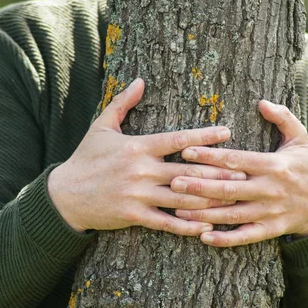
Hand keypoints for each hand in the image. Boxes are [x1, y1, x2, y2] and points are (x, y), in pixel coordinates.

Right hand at [48, 78, 246, 235]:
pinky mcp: (134, 215)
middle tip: (244, 170)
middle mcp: (141, 170)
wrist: (64, 195)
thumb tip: (140, 80)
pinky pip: (166, 223)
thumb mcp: (101, 126)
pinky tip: (207, 226)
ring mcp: (138, 195)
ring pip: (181, 198)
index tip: (227, 132)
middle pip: (187, 171)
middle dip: (217, 171)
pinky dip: (187, 226)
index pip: (177, 139)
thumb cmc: (85, 158)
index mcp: (137, 146)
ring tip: (233, 199)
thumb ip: (122, 103)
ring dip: (209, 199)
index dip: (204, 135)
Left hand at [171, 100, 307, 246]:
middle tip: (173, 182)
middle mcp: (269, 189)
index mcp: (272, 165)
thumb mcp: (300, 139)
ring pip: (232, 214)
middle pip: (229, 188)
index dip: (210, 155)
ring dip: (204, 214)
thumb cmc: (305, 167)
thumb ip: (283, 118)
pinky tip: (203, 238)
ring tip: (178, 211)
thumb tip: (262, 102)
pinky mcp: (269, 230)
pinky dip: (225, 239)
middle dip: (199, 186)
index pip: (236, 160)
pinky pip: (245, 237)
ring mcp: (269, 212)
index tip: (186, 151)